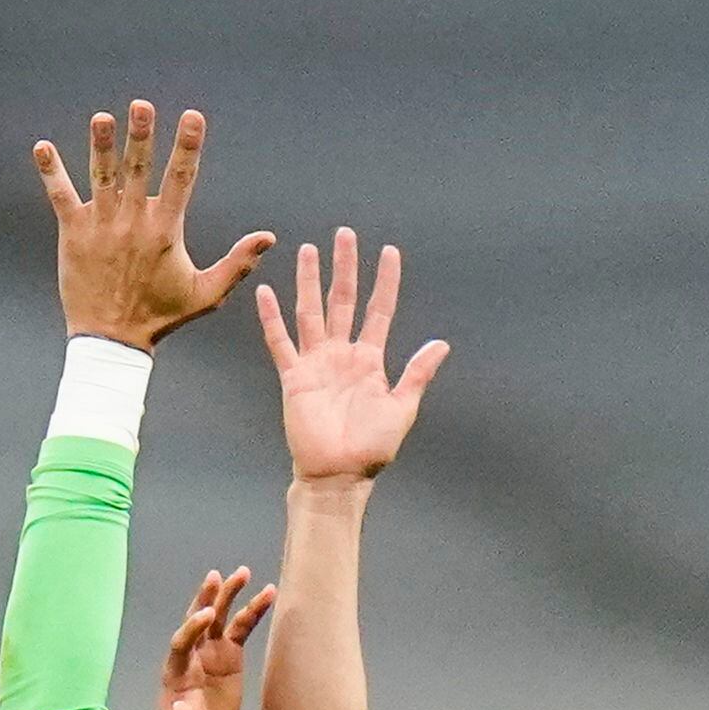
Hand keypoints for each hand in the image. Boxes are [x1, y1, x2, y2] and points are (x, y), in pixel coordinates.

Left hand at [33, 101, 273, 351]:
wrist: (112, 341)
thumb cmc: (161, 317)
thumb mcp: (206, 294)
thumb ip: (238, 264)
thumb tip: (269, 238)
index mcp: (166, 232)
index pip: (181, 180)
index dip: (188, 146)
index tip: (193, 116)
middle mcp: (133, 223)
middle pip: (138, 170)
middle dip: (141, 136)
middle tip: (142, 105)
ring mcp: (101, 227)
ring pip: (101, 178)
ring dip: (100, 146)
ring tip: (101, 118)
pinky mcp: (73, 235)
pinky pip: (60, 197)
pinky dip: (51, 173)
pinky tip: (42, 147)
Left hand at [152, 567, 272, 709]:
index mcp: (176, 671)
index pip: (182, 642)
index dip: (192, 628)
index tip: (208, 616)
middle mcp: (192, 655)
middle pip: (198, 621)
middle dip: (206, 599)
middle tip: (217, 577)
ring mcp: (211, 652)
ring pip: (221, 618)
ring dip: (231, 595)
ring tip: (244, 572)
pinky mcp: (230, 655)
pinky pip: (242, 628)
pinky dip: (254, 612)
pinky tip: (269, 593)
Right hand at [258, 227, 449, 483]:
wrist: (338, 475)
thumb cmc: (372, 448)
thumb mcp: (402, 408)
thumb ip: (417, 373)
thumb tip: (442, 344)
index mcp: (370, 360)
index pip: (378, 310)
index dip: (385, 281)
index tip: (389, 251)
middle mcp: (342, 355)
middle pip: (343, 300)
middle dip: (344, 267)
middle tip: (345, 234)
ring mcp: (316, 363)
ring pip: (311, 311)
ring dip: (309, 281)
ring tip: (307, 250)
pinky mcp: (293, 377)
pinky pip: (280, 342)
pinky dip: (272, 318)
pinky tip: (266, 293)